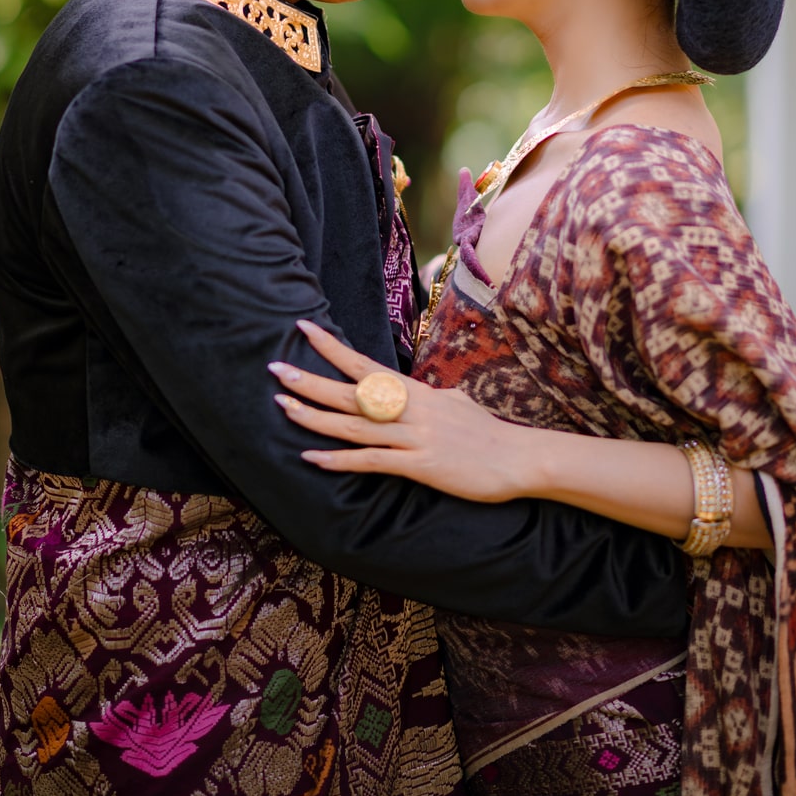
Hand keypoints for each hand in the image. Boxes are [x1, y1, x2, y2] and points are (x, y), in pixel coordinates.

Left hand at [269, 320, 534, 502]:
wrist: (520, 459)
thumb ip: (431, 398)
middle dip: (310, 380)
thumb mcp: (456, 405)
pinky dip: (339, 460)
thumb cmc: (488, 433)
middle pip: (351, 391)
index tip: (303, 328)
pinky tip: (312, 458)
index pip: (365, 363)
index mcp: (415, 393)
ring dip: (314, 417)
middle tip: (275, 368)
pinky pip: (372, 462)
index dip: (332, 347)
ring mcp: (414, 437)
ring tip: (282, 406)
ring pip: (354, 424)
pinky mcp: (420, 466)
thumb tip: (422, 392)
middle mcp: (410, 409)